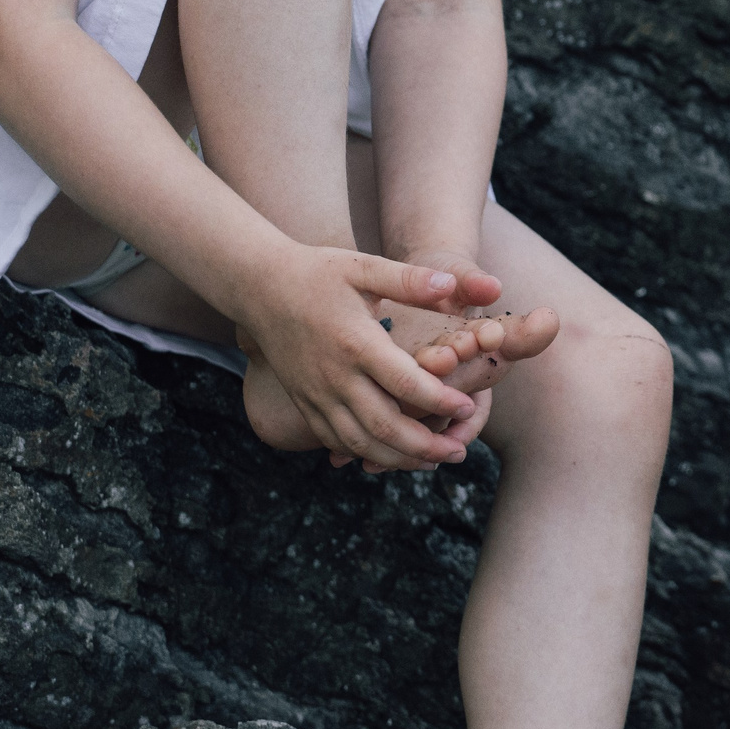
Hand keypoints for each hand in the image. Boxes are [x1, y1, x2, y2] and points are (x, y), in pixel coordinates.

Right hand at [237, 244, 487, 470]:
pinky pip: (335, 439)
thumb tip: (451, 282)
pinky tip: (391, 456)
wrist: (260, 288)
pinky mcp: (304, 402)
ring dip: (398, 459)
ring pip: (359, 442)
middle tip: (459, 451)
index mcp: (356, 343)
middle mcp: (335, 376)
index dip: (440, 401)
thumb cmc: (317, 273)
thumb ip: (408, 279)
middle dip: (424, 446)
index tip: (469, 407)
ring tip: (433, 462)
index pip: (405, 383)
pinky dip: (365, 454)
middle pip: (383, 426)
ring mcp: (316, 394)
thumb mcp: (364, 267)